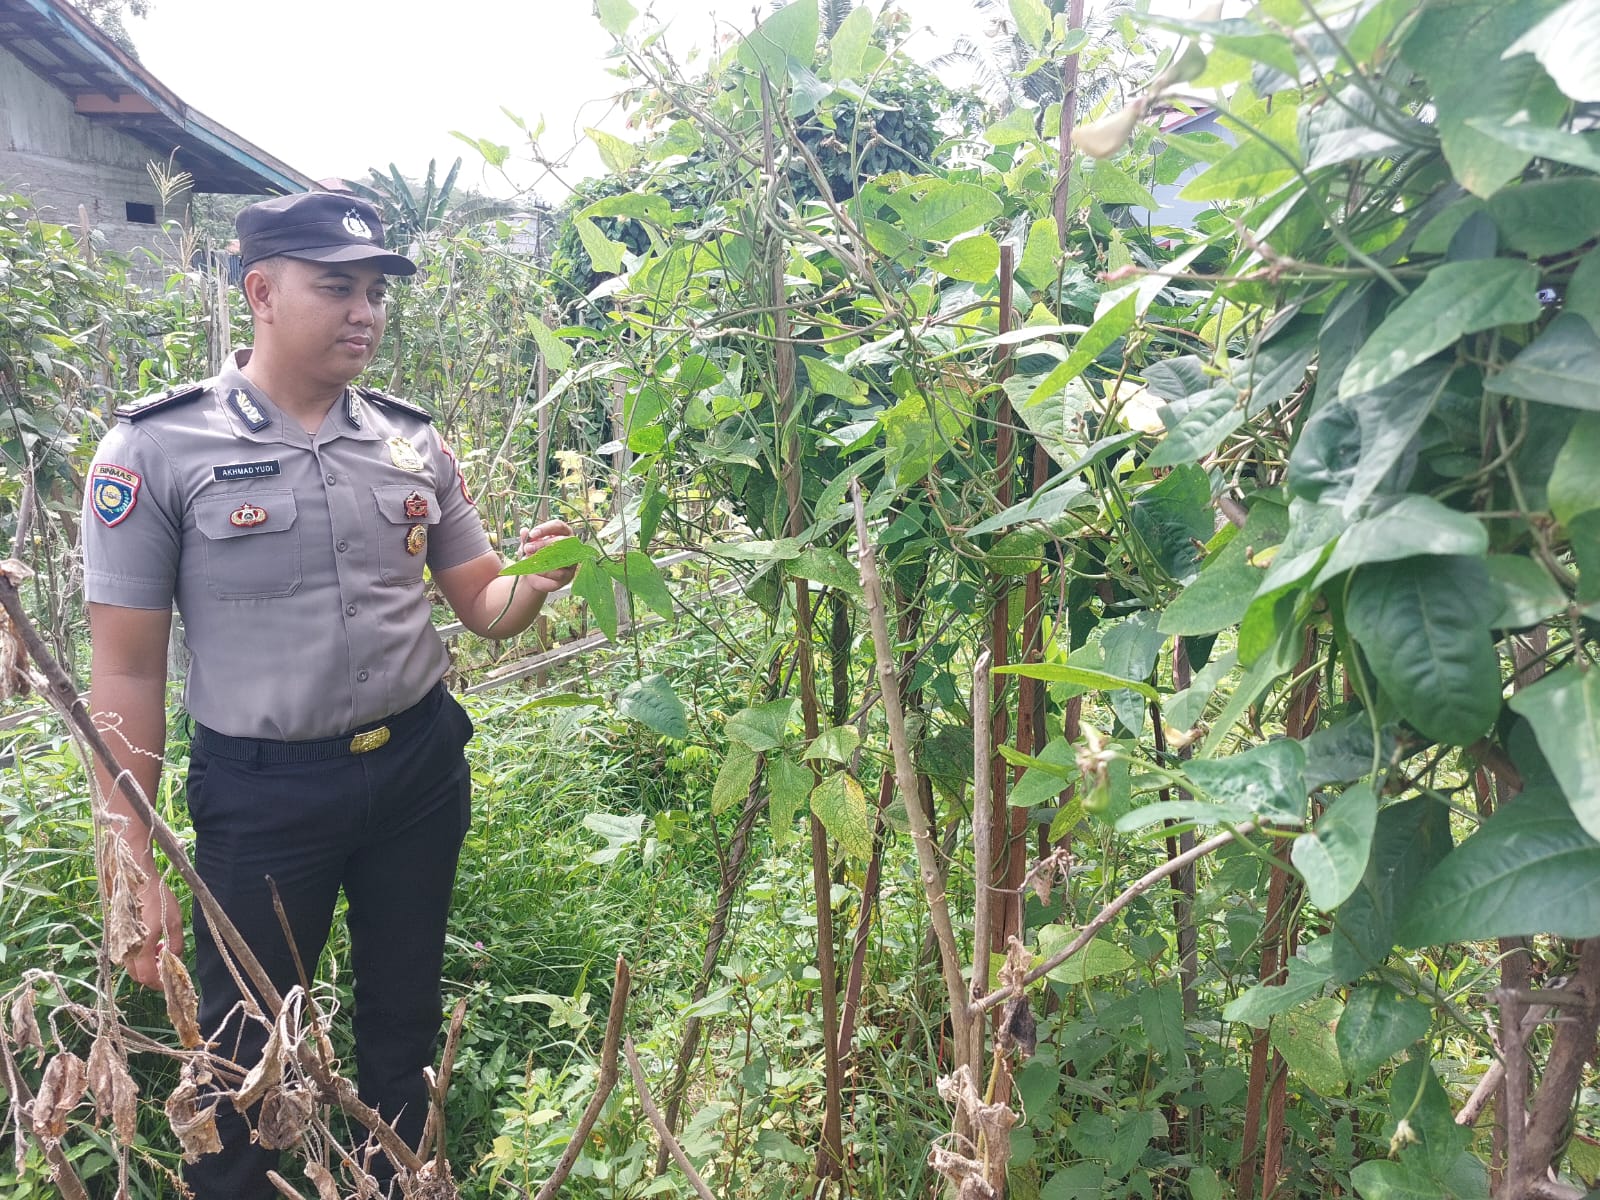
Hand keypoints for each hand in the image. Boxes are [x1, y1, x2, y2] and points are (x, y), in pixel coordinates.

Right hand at [126, 875, 183, 989]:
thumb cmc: (157, 900)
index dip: (159, 983)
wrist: (136, 881)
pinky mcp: (116, 936)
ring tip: (162, 949)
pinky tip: (152, 942)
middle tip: (167, 965)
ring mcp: (118, 943)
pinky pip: (127, 955)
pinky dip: (140, 955)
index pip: (147, 977)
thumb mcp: (174, 922)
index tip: (170, 981)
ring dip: (147, 964)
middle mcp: (125, 949)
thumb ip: (175, 945)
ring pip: (131, 966)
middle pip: (137, 975)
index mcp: (140, 948)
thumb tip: (175, 960)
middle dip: (153, 975)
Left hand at [516, 520, 578, 592]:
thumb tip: (524, 531)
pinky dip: (545, 571)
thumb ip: (526, 539)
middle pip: (561, 540)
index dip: (545, 528)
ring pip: (562, 557)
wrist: (533, 577)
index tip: (531, 534)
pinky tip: (535, 570)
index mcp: (562, 534)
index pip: (558, 526)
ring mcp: (571, 561)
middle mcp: (571, 546)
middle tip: (528, 548)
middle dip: (542, 544)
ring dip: (543, 558)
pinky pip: (559, 573)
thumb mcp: (528, 546)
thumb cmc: (534, 557)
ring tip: (528, 559)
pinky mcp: (568, 575)